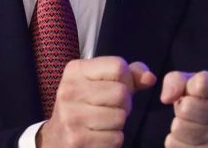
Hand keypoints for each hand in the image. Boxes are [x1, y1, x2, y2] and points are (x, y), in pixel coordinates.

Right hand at [37, 56, 156, 147]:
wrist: (57, 137)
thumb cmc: (85, 106)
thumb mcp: (100, 83)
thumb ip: (128, 76)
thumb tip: (150, 77)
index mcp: (75, 70)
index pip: (118, 66)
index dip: (126, 79)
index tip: (114, 88)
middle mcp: (69, 90)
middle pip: (121, 92)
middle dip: (124, 104)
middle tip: (110, 109)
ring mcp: (71, 115)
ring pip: (120, 117)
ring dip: (118, 124)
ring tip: (103, 123)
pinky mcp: (77, 139)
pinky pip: (116, 138)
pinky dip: (113, 140)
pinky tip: (99, 136)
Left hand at [160, 71, 207, 147]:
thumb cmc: (205, 101)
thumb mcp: (193, 82)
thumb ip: (177, 80)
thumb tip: (166, 98)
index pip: (201, 84)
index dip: (189, 87)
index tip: (196, 92)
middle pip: (187, 107)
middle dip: (181, 106)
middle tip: (192, 110)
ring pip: (178, 127)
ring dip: (178, 124)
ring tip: (192, 123)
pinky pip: (173, 144)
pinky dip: (175, 140)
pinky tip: (191, 138)